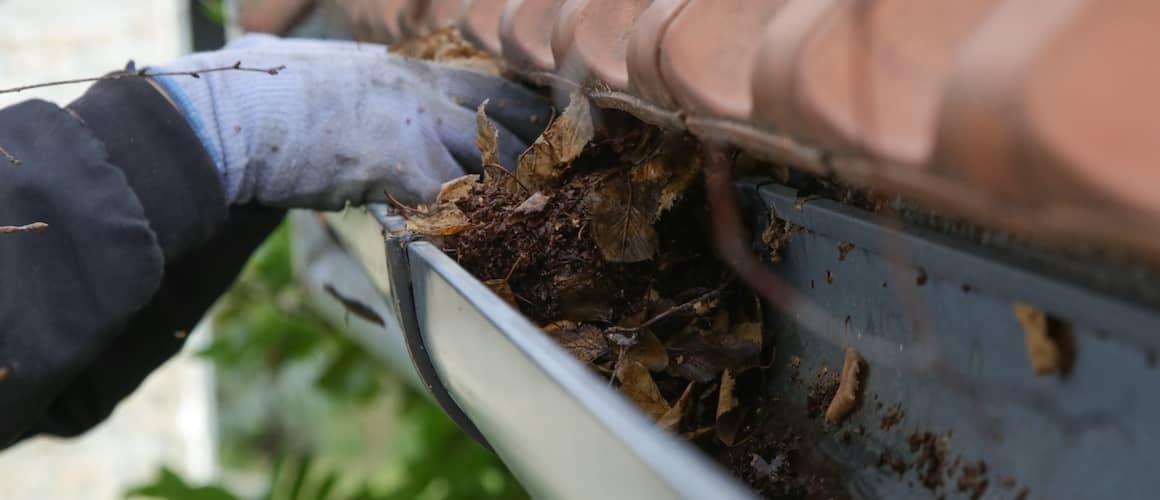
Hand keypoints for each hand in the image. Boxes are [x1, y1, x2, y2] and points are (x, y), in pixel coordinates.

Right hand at [152, 34, 548, 208]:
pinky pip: (456, 196)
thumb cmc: (250, 88)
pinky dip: (471, 218)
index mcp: (399, 67)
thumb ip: (325, 70)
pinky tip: (485, 238)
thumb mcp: (302, 64)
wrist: (229, 114)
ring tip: (537, 212)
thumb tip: (272, 50)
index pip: (481, 80)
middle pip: (502, 110)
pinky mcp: (401, 162)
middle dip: (533, 140)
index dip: (514, 105)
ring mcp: (414, 122)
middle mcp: (418, 88)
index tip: (538, 122)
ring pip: (491, 154)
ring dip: (511, 186)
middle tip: (558, 167)